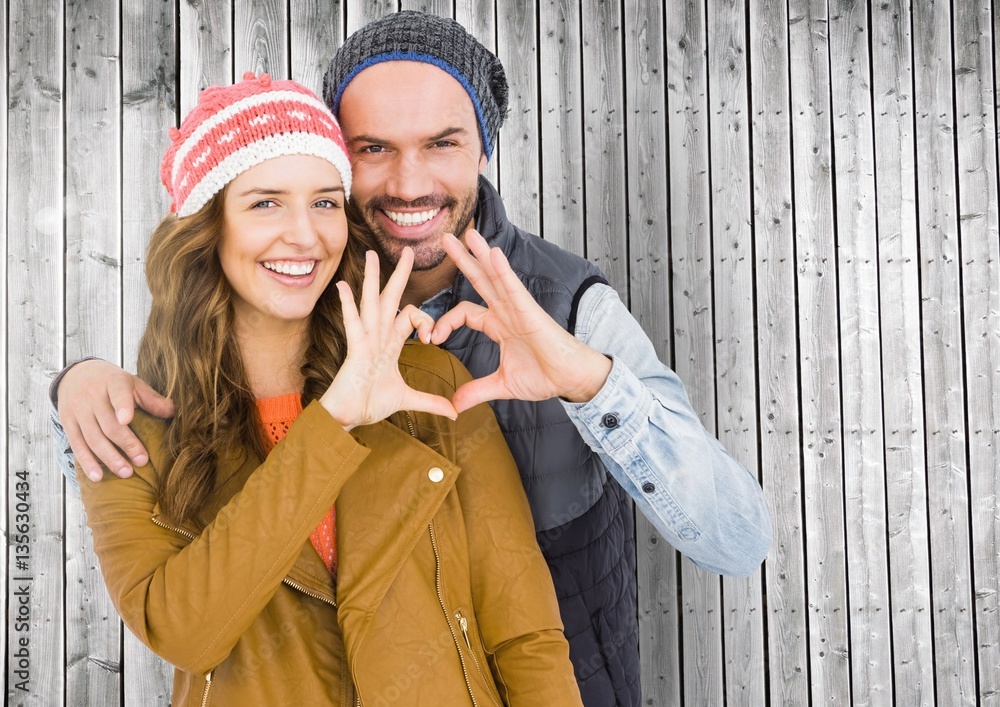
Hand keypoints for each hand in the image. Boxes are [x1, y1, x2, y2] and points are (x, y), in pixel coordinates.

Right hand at [57, 359, 174, 481]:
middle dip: (126, 443)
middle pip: (108, 423)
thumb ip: (151, 399)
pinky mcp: (67, 423)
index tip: (127, 419)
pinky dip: (87, 462)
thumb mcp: (132, 383)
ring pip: (93, 437)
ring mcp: (78, 410)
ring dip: (109, 457)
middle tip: (142, 461)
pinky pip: (77, 445)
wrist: (76, 375)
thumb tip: (175, 411)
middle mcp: (92, 396)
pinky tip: (98, 476)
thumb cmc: (112, 382)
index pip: (118, 393)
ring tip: (126, 473)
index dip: (122, 406)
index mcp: (113, 382)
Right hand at [320, 248, 457, 428]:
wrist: (346, 419)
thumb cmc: (369, 404)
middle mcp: (377, 337)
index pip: (409, 317)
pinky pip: (352, 325)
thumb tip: (454, 412)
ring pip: (370, 304)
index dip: (425, 321)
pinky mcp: (354, 351)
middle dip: (400, 275)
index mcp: (389, 344)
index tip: (432, 338)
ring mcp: (364, 341)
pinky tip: (342, 286)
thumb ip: (430, 402)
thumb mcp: (407, 400)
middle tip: (408, 251)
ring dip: (372, 279)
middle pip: (391, 299)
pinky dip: (347, 306)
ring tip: (371, 254)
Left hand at [431, 230, 612, 412]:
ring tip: (466, 234)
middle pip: (479, 281)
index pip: (465, 313)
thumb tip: (454, 406)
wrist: (569, 379)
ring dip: (480, 254)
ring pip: (495, 276)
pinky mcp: (530, 311)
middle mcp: (506, 312)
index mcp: (498, 326)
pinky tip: (492, 253)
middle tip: (444, 240)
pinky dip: (503, 270)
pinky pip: (513, 287)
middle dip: (462, 260)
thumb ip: (477, 391)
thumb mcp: (502, 385)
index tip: (432, 339)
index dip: (446, 322)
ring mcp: (518, 308)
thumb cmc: (544, 377)